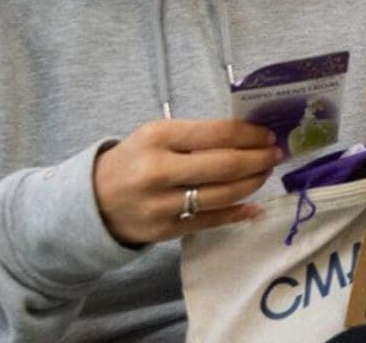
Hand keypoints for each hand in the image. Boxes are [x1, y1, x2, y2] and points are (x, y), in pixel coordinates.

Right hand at [92, 119, 280, 244]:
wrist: (90, 201)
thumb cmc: (133, 161)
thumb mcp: (157, 137)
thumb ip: (197, 136)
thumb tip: (250, 136)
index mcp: (158, 138)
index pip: (218, 133)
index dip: (251, 135)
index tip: (269, 135)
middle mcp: (158, 170)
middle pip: (225, 166)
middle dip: (259, 160)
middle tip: (276, 156)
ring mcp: (160, 204)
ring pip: (222, 195)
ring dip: (252, 184)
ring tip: (264, 174)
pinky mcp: (163, 231)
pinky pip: (210, 221)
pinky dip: (237, 214)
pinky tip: (253, 207)